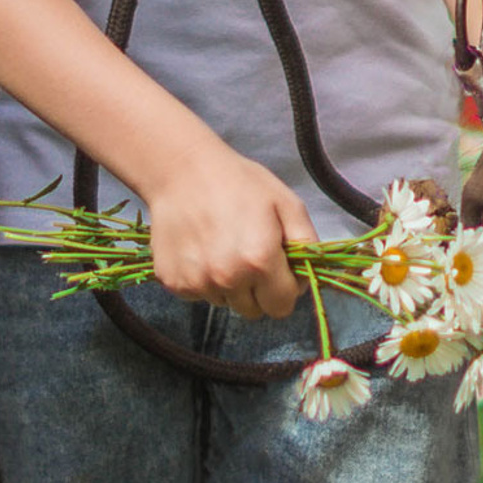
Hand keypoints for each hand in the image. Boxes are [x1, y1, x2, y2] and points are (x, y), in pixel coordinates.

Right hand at [138, 148, 313, 319]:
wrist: (182, 171)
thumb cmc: (239, 183)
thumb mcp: (287, 203)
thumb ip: (306, 243)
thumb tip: (309, 276)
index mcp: (260, 262)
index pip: (281, 307)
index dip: (284, 289)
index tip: (278, 268)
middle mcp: (228, 279)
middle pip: (253, 311)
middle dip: (257, 291)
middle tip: (250, 256)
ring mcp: (197, 283)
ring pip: (225, 302)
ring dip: (229, 285)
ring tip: (222, 247)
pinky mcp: (174, 283)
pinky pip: (199, 294)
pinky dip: (203, 279)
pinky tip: (201, 249)